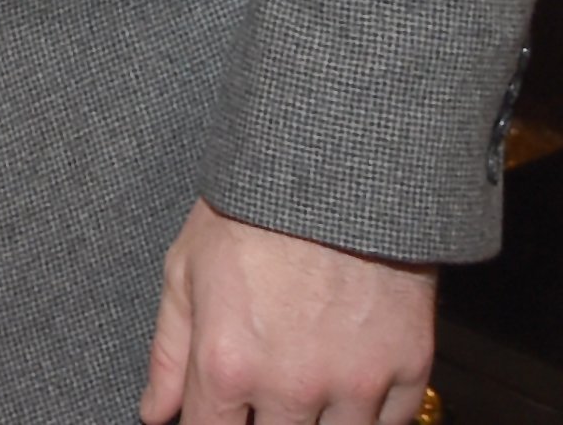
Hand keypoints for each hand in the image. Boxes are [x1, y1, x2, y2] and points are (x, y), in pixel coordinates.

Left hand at [138, 198, 434, 424]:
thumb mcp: (186, 269)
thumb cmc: (256, 208)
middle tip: (267, 390)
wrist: (339, 162)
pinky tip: (350, 390)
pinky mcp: (407, 367)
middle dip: (265, 423)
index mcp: (228, 365)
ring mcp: (354, 382)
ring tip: (307, 389)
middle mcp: (291, 386)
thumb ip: (169, 353)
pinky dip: (370, 417)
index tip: (223, 411)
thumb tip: (155, 413)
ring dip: (318, 423)